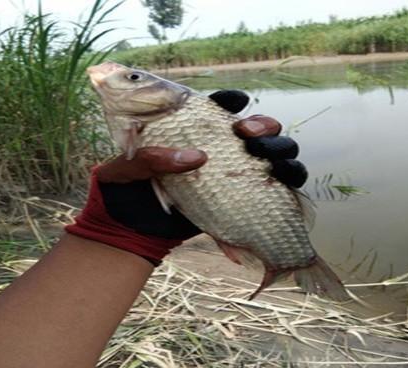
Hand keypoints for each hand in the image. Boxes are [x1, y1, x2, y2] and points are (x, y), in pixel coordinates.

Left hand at [66, 90, 307, 264]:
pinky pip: (272, 193)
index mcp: (191, 133)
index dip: (233, 101)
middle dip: (264, 126)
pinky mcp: (239, 202)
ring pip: (273, 157)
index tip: (235, 104)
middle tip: (247, 135)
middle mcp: (218, 151)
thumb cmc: (124, 192)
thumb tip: (195, 158)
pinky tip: (277, 186)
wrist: (128, 232)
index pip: (219, 109)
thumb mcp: (125, 169)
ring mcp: (232, 177)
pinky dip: (283, 188)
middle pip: (257, 130)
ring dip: (280, 153)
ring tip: (266, 160)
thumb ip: (150, 158)